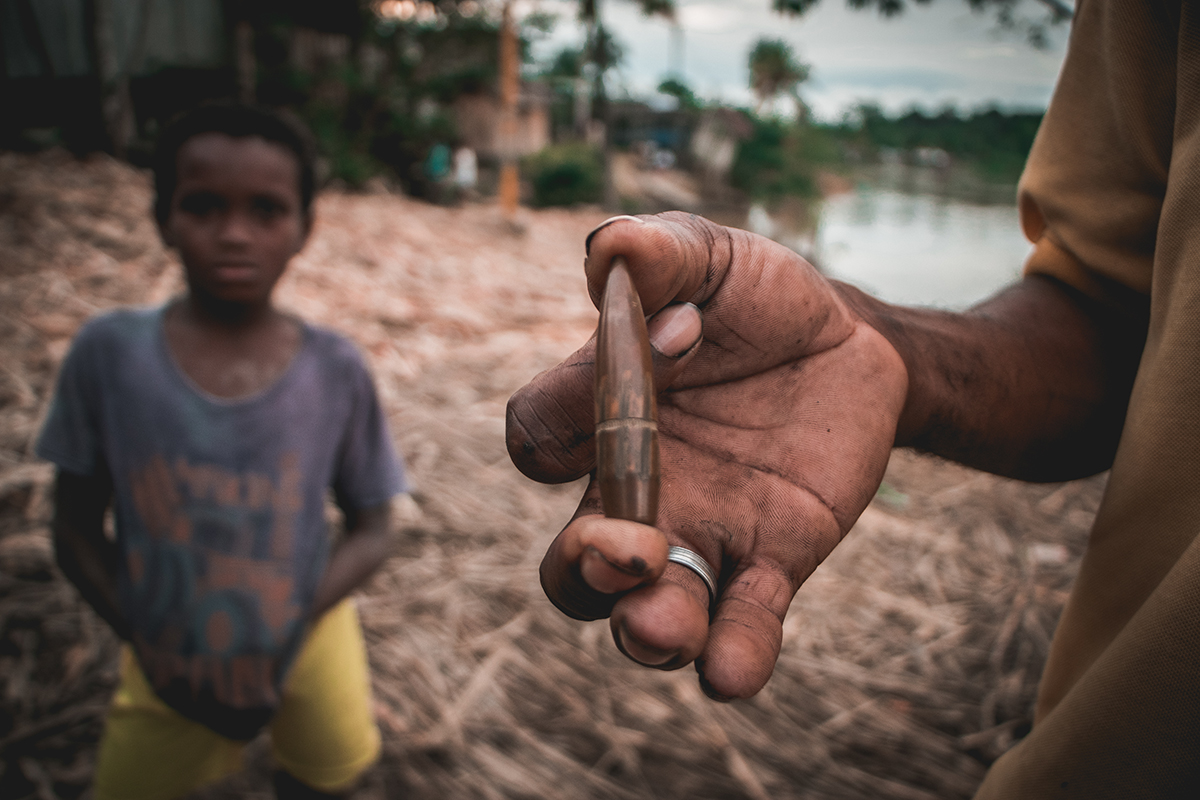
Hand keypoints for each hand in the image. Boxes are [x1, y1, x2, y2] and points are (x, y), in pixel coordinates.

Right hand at [507, 213, 907, 699]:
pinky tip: (732, 670)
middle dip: (584, 570)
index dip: (569, 410)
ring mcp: (703, 531)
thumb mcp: (711, 257)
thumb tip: (613, 252)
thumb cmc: (755, 298)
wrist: (850, 341)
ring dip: (644, 628)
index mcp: (601, 415)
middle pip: (574, 563)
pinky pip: (741, 620)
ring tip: (662, 628)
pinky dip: (733, 653)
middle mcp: (636, 490)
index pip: (540, 437)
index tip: (665, 338)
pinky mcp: (772, 558)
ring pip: (645, 610)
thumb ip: (659, 251)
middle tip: (626, 550)